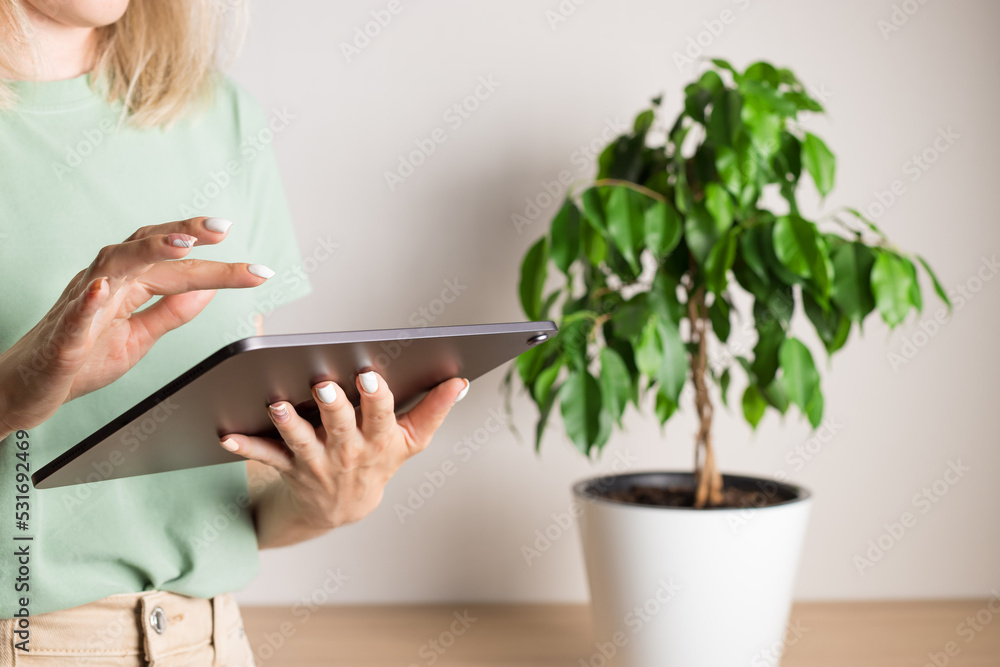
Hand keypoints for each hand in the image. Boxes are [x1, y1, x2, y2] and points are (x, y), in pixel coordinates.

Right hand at [0, 216, 272, 437]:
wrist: (27, 390)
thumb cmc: (80, 358)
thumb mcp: (139, 335)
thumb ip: (171, 311)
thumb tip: (210, 289)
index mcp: (127, 284)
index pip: (177, 265)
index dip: (216, 262)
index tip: (258, 268)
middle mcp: (104, 284)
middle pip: (146, 249)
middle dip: (185, 234)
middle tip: (222, 229)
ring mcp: (79, 307)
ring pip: (112, 266)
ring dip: (146, 251)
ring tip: (182, 244)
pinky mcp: (60, 339)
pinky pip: (73, 317)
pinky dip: (87, 302)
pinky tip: (102, 289)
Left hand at [221, 371, 469, 548]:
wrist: (343, 507)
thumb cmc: (378, 461)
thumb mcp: (411, 441)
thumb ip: (434, 410)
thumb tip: (460, 381)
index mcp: (380, 439)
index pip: (382, 415)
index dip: (377, 397)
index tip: (370, 376)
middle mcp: (349, 451)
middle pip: (342, 425)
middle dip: (334, 405)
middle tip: (325, 384)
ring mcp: (318, 461)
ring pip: (302, 439)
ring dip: (289, 422)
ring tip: (277, 404)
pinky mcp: (289, 467)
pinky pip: (266, 455)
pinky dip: (246, 444)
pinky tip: (226, 434)